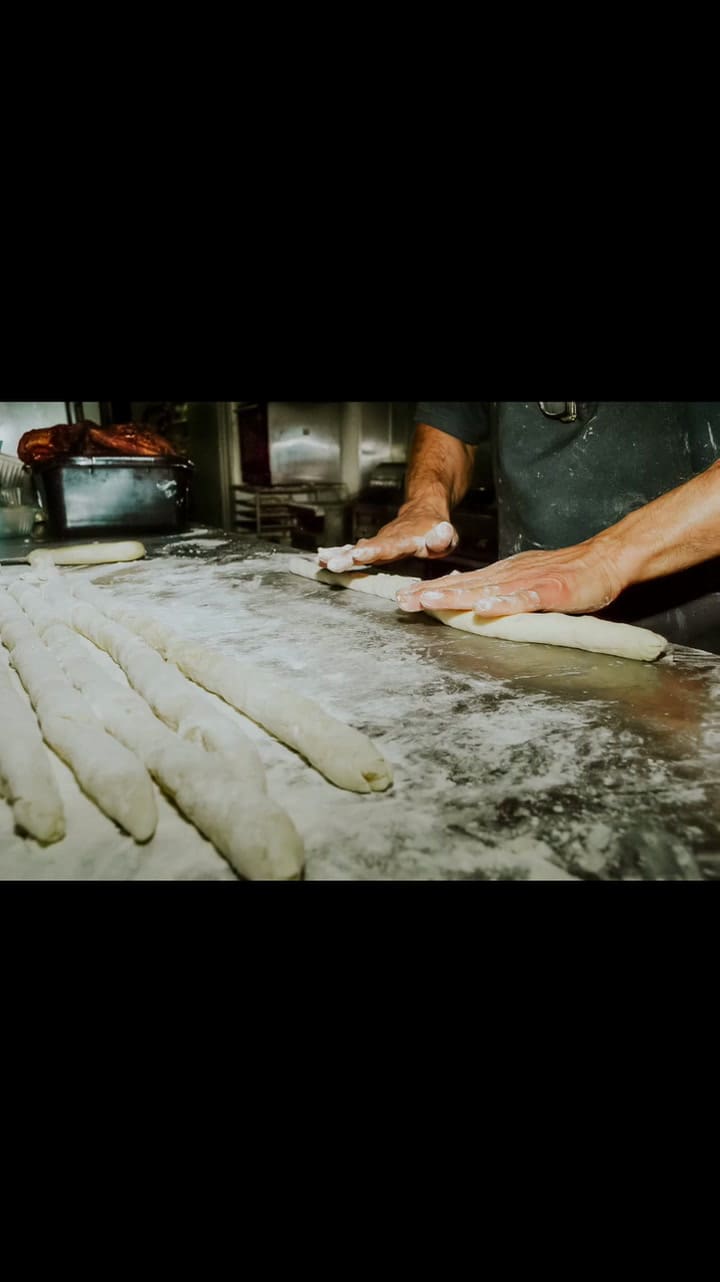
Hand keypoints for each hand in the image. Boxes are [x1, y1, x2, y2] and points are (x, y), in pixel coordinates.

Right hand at [318, 506, 458, 571]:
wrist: (423, 513)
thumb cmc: (437, 530)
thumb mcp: (446, 534)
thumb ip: (443, 537)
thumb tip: (442, 532)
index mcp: (404, 540)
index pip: (388, 546)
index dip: (374, 550)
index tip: (359, 554)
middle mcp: (387, 539)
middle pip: (365, 548)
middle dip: (348, 556)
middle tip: (331, 563)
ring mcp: (377, 542)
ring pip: (355, 548)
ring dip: (338, 555)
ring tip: (322, 561)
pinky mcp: (372, 546)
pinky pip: (353, 550)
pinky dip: (338, 553)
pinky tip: (323, 559)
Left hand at [396, 539, 624, 615]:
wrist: (604, 561)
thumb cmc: (567, 575)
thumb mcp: (524, 578)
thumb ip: (495, 586)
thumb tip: (463, 591)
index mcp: (503, 575)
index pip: (461, 583)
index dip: (432, 590)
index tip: (404, 598)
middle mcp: (510, 575)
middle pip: (465, 585)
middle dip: (432, 594)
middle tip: (403, 600)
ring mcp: (530, 582)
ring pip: (487, 590)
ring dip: (457, 596)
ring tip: (430, 601)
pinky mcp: (551, 591)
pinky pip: (524, 599)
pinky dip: (503, 604)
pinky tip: (484, 609)